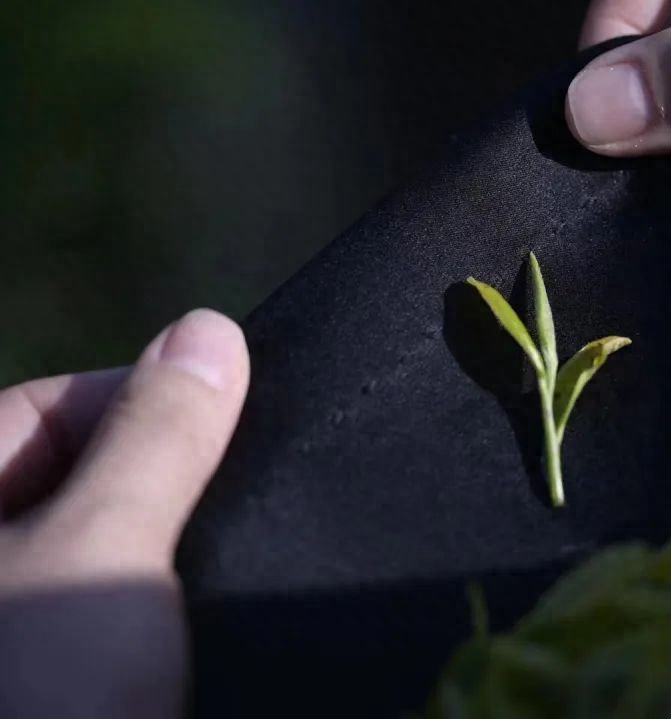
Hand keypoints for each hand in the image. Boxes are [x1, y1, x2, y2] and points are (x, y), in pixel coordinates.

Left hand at [0, 310, 248, 718]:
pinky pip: (126, 617)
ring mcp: (30, 624)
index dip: (140, 396)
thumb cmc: (30, 698)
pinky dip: (169, 607)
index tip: (230, 410)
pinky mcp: (71, 682)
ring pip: (112, 556)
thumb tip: (209, 330)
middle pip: (81, 482)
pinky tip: (216, 618)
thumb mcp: (104, 547)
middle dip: (167, 478)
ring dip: (175, 550)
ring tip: (243, 554)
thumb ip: (160, 434)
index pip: (43, 410)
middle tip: (244, 489)